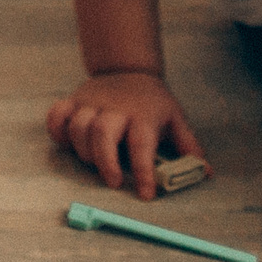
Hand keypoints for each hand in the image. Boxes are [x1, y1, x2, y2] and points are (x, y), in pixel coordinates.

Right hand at [49, 71, 206, 200]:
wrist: (128, 67)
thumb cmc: (152, 101)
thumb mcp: (176, 118)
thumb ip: (188, 146)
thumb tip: (204, 171)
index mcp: (143, 115)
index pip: (142, 144)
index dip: (143, 171)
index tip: (145, 194)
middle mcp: (115, 108)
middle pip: (103, 132)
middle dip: (105, 161)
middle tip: (112, 182)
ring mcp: (91, 103)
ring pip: (79, 125)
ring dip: (83, 150)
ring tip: (94, 164)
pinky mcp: (74, 101)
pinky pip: (57, 115)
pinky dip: (57, 131)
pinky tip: (68, 144)